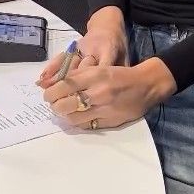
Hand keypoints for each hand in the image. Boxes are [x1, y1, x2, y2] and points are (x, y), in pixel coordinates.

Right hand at [36, 23, 127, 90]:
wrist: (107, 26)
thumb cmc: (118, 46)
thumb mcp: (125, 58)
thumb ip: (121, 73)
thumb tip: (119, 92)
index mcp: (109, 51)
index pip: (101, 67)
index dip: (93, 81)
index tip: (84, 99)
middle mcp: (92, 49)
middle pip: (81, 68)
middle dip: (72, 86)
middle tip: (62, 102)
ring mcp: (80, 47)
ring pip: (68, 64)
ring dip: (57, 79)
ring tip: (48, 93)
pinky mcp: (72, 47)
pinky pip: (60, 58)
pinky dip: (51, 68)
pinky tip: (43, 79)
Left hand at [41, 59, 175, 131]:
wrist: (146, 86)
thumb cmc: (120, 75)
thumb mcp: (99, 68)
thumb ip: (79, 76)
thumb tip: (54, 84)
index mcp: (95, 75)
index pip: (64, 85)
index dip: (51, 92)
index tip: (48, 94)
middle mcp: (98, 92)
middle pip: (65, 104)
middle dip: (55, 105)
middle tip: (54, 104)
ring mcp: (104, 109)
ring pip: (73, 117)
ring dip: (64, 116)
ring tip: (64, 111)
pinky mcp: (109, 121)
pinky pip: (86, 125)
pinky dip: (78, 122)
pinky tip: (78, 116)